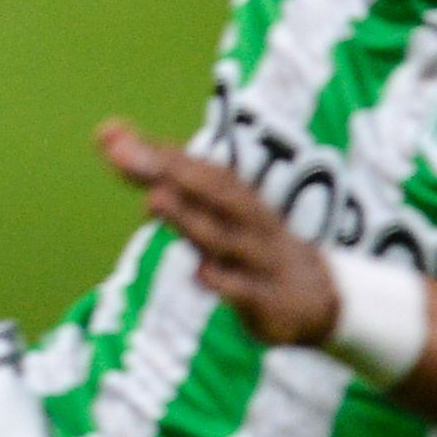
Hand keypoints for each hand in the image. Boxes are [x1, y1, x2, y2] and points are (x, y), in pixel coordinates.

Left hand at [94, 119, 337, 347]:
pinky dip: (226, 282)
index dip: (154, 151)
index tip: (110, 134)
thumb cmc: (254, 247)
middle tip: (125, 154)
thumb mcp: (215, 214)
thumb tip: (108, 136)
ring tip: (153, 200)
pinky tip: (201, 273)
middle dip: (169, 171)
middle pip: (211, 192)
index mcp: (236, 199)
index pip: (193, 167)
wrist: (328, 299)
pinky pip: (248, 292)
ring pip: (223, 238)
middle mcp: (248, 222)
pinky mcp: (271, 302)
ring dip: (189, 218)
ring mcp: (261, 261)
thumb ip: (163, 181)